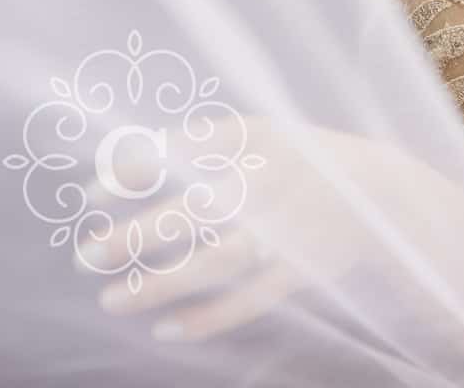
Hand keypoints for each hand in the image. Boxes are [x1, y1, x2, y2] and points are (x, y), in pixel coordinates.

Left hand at [72, 113, 433, 342]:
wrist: (378, 190)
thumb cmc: (294, 159)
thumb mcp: (253, 136)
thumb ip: (197, 147)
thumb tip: (117, 163)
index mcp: (253, 135)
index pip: (184, 148)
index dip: (135, 170)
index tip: (89, 193)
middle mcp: (270, 177)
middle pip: (196, 209)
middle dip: (137, 233)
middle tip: (84, 256)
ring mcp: (290, 226)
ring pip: (219, 260)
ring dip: (163, 283)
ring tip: (112, 299)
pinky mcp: (306, 268)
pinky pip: (252, 298)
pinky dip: (210, 317)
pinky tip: (167, 327)